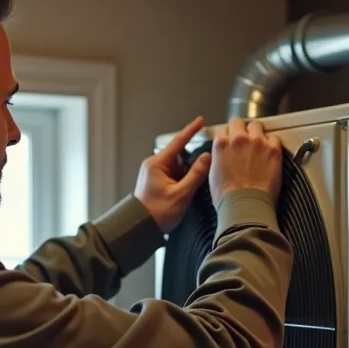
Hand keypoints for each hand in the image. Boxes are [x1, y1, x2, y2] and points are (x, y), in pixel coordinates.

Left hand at [134, 116, 211, 233]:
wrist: (141, 227)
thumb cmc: (157, 213)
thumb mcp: (181, 194)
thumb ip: (196, 174)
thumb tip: (207, 157)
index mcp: (157, 164)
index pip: (178, 142)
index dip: (191, 130)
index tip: (200, 120)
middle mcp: (154, 164)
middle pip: (179, 155)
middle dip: (191, 164)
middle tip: (197, 176)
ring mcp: (154, 172)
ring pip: (178, 166)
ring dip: (186, 175)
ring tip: (186, 190)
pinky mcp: (156, 180)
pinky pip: (174, 173)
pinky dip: (181, 179)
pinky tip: (184, 190)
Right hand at [209, 118, 281, 207]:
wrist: (245, 204)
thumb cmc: (228, 196)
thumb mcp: (213, 174)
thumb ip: (218, 158)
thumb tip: (222, 156)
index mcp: (221, 144)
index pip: (223, 129)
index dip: (227, 136)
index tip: (231, 142)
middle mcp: (238, 139)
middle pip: (238, 122)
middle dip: (241, 130)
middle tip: (244, 140)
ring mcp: (257, 142)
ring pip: (256, 125)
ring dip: (257, 133)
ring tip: (258, 144)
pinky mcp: (273, 149)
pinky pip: (274, 137)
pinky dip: (272, 143)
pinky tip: (270, 152)